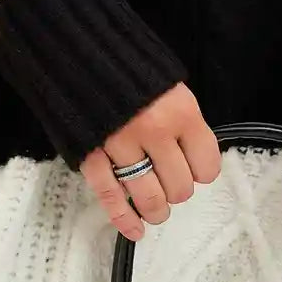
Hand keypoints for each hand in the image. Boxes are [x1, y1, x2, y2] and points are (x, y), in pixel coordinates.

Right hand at [79, 83, 221, 239]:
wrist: (75, 51)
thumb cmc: (125, 69)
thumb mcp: (168, 86)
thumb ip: (182, 121)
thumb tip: (192, 159)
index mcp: (180, 111)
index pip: (206, 164)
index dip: (201, 172)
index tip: (194, 170)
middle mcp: (154, 131)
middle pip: (179, 187)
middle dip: (176, 191)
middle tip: (169, 184)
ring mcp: (121, 146)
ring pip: (150, 198)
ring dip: (156, 210)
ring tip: (155, 209)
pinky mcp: (92, 155)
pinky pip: (112, 198)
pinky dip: (124, 219)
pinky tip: (134, 230)